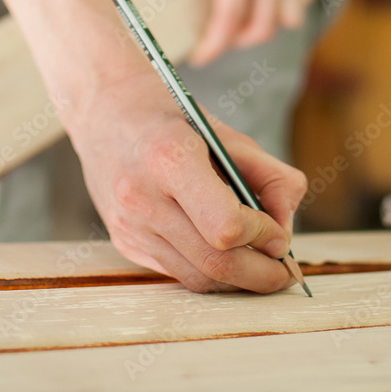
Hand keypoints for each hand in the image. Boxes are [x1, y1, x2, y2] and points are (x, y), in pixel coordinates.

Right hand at [66, 63, 307, 292]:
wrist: (105, 111)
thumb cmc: (172, 118)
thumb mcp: (227, 133)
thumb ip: (269, 176)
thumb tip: (285, 227)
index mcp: (170, 158)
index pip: (225, 226)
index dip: (262, 236)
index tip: (279, 234)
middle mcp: (142, 196)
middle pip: (214, 262)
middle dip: (260, 274)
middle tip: (284, 270)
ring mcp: (129, 224)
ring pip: (197, 277)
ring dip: (238, 281)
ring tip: (263, 267)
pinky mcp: (124, 241)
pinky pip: (177, 271)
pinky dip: (210, 271)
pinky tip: (228, 257)